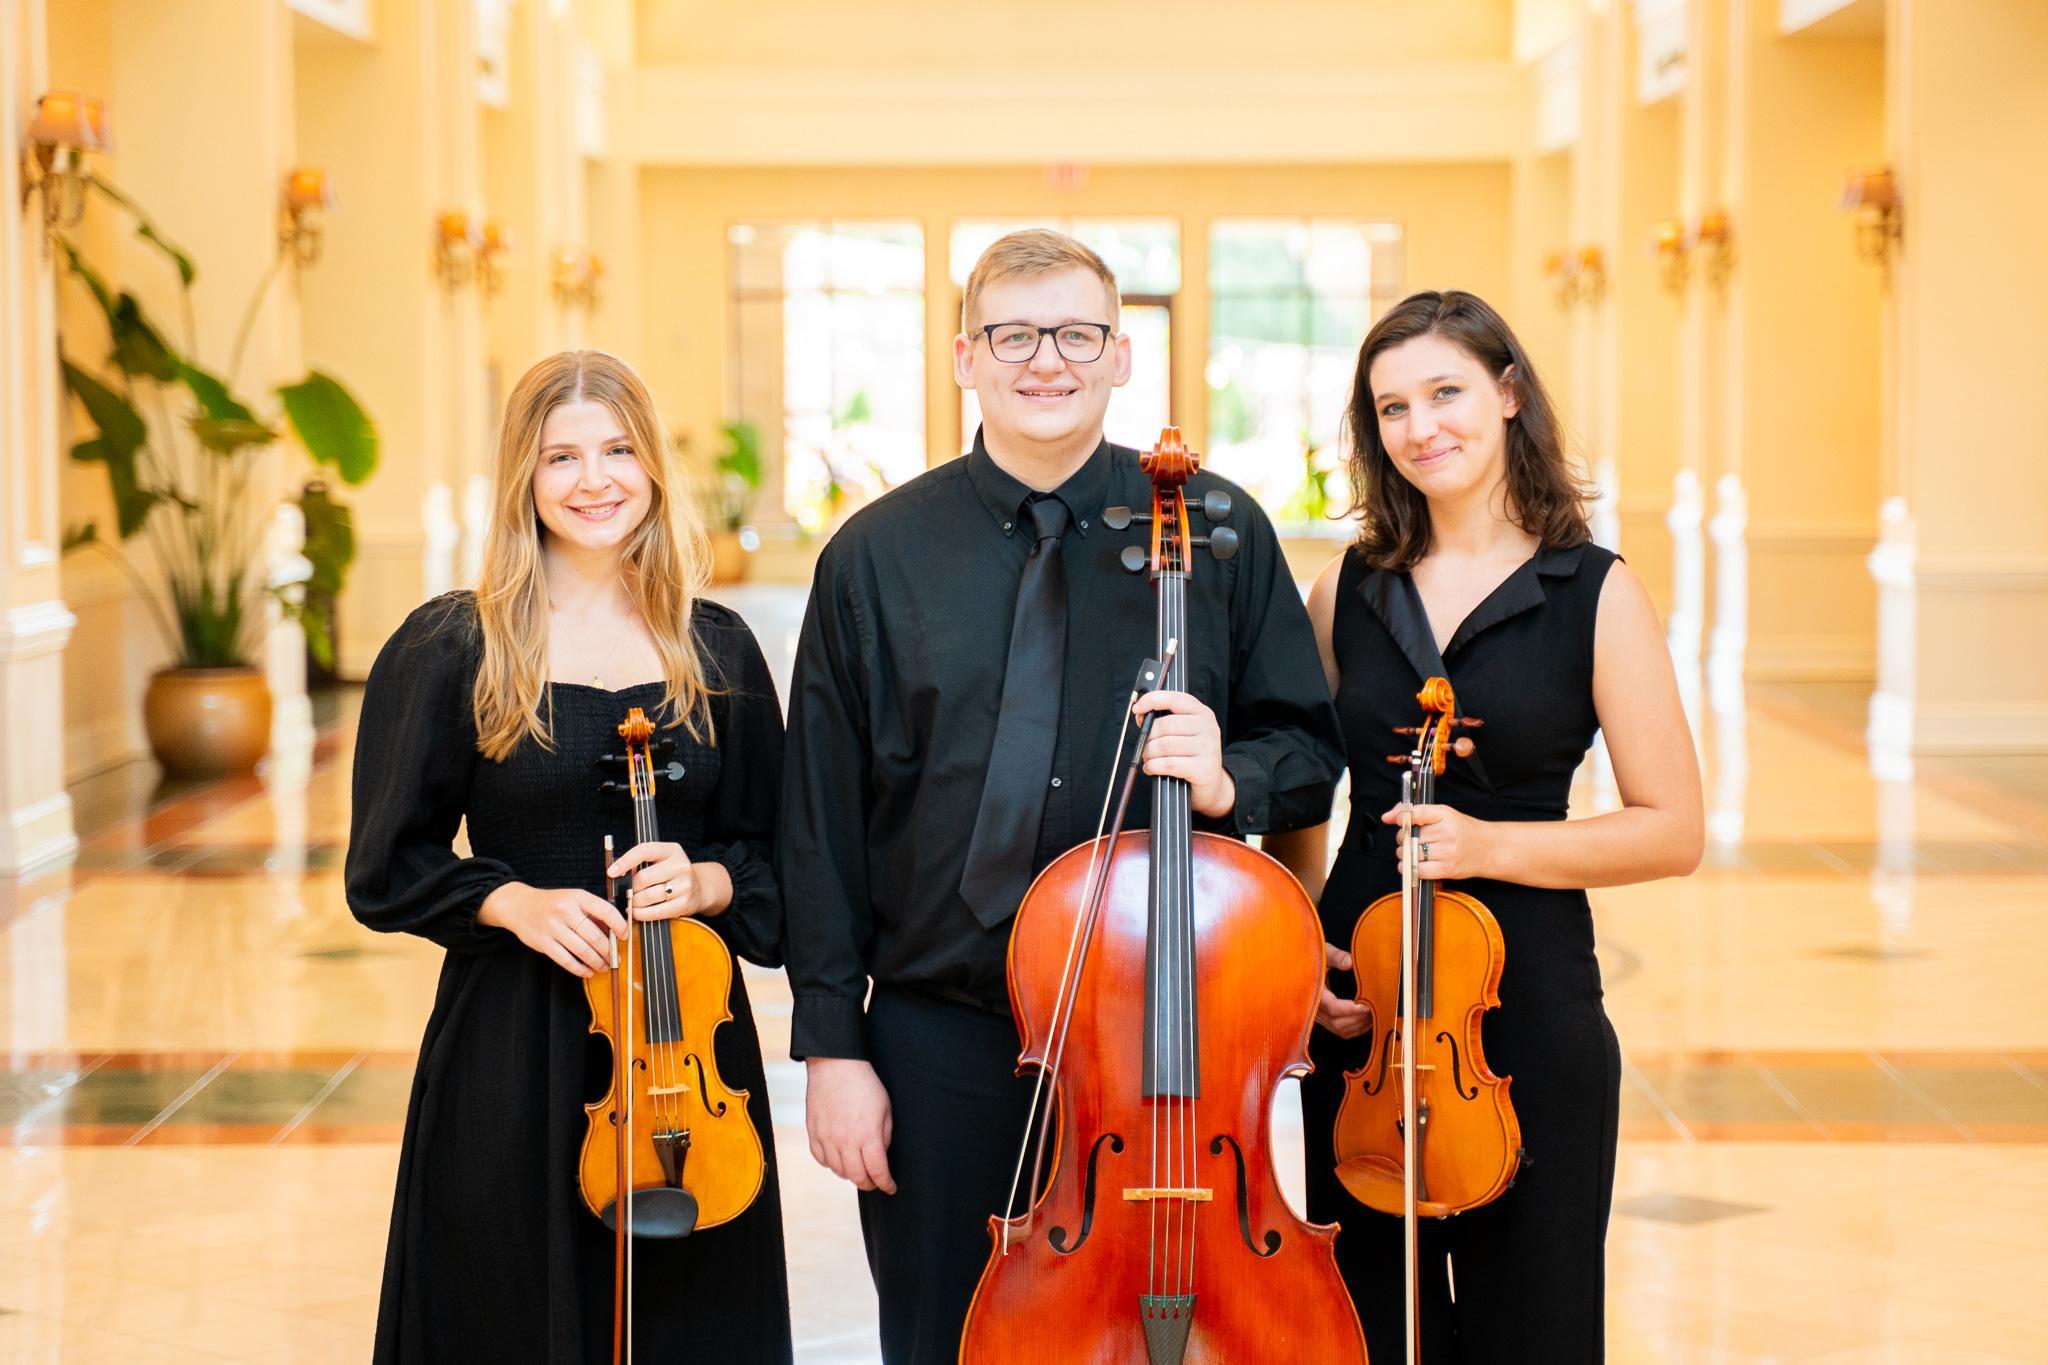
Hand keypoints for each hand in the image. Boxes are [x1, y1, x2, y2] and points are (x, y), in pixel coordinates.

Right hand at [478, 881, 626, 977]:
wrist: (519, 905)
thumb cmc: (551, 903)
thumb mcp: (573, 898)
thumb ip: (593, 912)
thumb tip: (614, 931)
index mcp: (577, 897)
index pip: (606, 910)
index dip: (619, 925)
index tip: (624, 936)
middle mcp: (565, 911)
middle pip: (595, 936)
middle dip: (609, 951)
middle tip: (616, 958)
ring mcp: (553, 927)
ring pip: (583, 951)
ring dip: (597, 962)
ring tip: (604, 967)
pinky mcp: (543, 943)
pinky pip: (566, 960)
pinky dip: (580, 969)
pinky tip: (588, 971)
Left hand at [608, 840, 730, 919]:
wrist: (700, 888)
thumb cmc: (671, 874)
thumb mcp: (660, 861)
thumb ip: (641, 864)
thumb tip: (615, 875)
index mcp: (672, 850)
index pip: (644, 850)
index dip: (625, 861)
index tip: (611, 872)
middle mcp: (681, 865)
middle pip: (644, 878)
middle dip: (629, 889)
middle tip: (625, 894)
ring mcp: (685, 884)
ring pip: (648, 896)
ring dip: (634, 903)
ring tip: (631, 904)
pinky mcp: (685, 903)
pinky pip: (657, 911)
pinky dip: (642, 914)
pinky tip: (637, 913)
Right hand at [805, 1058, 896, 1193]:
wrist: (835, 1065)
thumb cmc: (865, 1084)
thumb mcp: (885, 1108)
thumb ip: (884, 1136)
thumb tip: (881, 1155)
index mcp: (867, 1135)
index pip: (877, 1171)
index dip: (886, 1184)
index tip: (890, 1187)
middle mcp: (845, 1141)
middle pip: (857, 1177)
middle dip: (870, 1183)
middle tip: (875, 1181)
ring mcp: (827, 1138)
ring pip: (838, 1171)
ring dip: (851, 1175)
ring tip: (858, 1169)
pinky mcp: (813, 1132)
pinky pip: (821, 1159)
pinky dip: (831, 1164)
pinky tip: (839, 1159)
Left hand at [1132, 690, 1234, 819]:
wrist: (1211, 784)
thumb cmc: (1191, 756)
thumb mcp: (1182, 732)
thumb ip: (1163, 720)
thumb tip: (1140, 714)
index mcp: (1202, 713)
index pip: (1175, 698)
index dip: (1152, 700)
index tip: (1137, 708)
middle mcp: (1208, 727)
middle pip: (1164, 725)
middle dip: (1147, 738)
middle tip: (1145, 747)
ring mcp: (1208, 747)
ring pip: (1164, 745)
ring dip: (1149, 754)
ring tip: (1149, 759)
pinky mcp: (1203, 768)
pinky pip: (1168, 764)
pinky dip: (1153, 767)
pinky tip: (1152, 769)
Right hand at [1316, 941, 1372, 1038]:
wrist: (1305, 966)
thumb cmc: (1315, 957)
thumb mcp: (1324, 953)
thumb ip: (1337, 957)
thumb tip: (1350, 963)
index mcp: (1313, 991)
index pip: (1332, 1007)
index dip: (1350, 1009)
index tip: (1366, 1005)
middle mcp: (1314, 1008)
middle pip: (1338, 1023)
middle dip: (1358, 1018)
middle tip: (1375, 1007)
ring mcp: (1319, 1017)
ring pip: (1341, 1029)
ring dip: (1359, 1024)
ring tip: (1374, 1012)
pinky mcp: (1326, 1021)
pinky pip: (1342, 1031)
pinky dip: (1357, 1028)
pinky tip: (1368, 1018)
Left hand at [1379, 803, 1491, 880]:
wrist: (1488, 848)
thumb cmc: (1462, 830)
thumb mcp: (1443, 814)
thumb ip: (1415, 812)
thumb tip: (1387, 817)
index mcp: (1445, 814)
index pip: (1416, 813)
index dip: (1401, 817)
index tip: (1396, 820)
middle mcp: (1447, 832)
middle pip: (1410, 835)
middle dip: (1403, 838)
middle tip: (1408, 839)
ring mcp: (1448, 851)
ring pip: (1413, 853)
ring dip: (1405, 854)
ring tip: (1411, 852)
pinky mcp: (1448, 868)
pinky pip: (1419, 870)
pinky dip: (1410, 869)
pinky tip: (1412, 865)